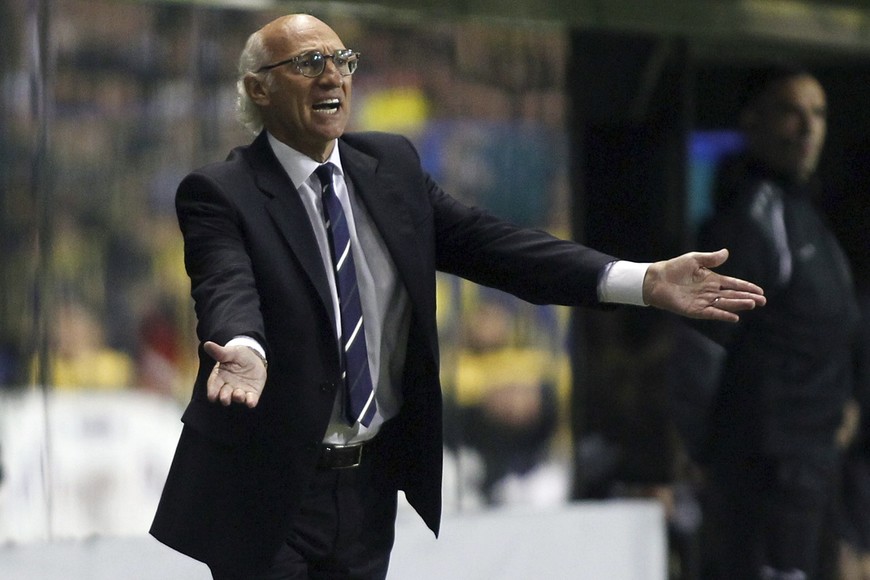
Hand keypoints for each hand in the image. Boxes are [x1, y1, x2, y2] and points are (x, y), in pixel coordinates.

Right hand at [203, 341, 266, 407]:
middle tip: (225, 397)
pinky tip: (251, 402)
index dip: (212, 392)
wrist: (254, 358)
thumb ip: (219, 352)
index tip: (212, 396)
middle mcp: (228, 387)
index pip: (213, 388)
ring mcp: (240, 391)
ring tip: (238, 394)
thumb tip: (207, 344)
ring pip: (237, 398)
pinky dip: (251, 402)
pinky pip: (251, 400)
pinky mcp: (252, 394)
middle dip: (224, 397)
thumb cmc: (238, 356)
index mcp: (219, 378)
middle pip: (224, 396)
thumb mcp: (230, 352)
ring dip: (237, 398)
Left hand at [643, 248, 765, 321]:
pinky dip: (723, 314)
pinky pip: (712, 313)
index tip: (760, 291)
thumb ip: (710, 258)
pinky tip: (734, 316)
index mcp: (712, 279)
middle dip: (748, 297)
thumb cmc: (674, 268)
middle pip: (733, 295)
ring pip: (726, 303)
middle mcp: (710, 292)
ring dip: (739, 304)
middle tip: (763, 300)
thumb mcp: (694, 259)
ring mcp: (704, 301)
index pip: (734, 284)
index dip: (747, 287)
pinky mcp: (695, 310)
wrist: (656, 280)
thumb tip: (726, 252)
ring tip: (753, 304)